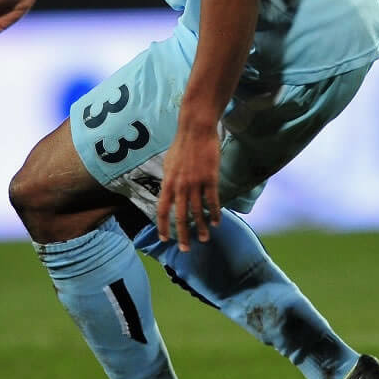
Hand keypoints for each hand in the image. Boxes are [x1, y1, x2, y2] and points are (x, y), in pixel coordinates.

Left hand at [156, 122, 221, 250]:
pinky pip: (212, 201)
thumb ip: (169, 180)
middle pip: (180, 216)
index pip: (161, 209)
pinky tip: (217, 222)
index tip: (164, 239)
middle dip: (182, 235)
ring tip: (205, 238)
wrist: (196, 129)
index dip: (162, 226)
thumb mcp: (169, 163)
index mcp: (168, 182)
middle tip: (185, 249)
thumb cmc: (182, 145)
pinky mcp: (210, 178)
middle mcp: (179, 186)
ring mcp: (195, 183)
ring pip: (198, 212)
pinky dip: (215, 214)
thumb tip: (167, 192)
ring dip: (201, 228)